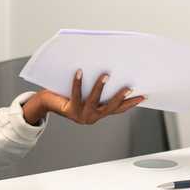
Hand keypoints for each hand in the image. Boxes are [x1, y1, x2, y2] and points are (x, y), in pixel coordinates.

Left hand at [20, 70, 144, 125]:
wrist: (47, 104)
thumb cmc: (67, 96)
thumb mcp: (87, 94)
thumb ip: (98, 89)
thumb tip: (112, 71)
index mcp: (98, 114)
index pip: (118, 110)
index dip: (130, 104)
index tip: (143, 96)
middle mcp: (91, 117)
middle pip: (109, 107)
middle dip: (120, 97)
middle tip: (129, 87)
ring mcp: (81, 116)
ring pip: (94, 101)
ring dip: (100, 88)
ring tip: (106, 75)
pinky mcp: (70, 110)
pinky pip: (76, 95)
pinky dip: (78, 83)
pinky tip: (80, 72)